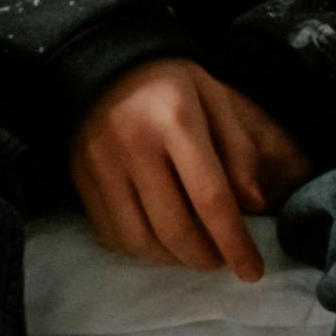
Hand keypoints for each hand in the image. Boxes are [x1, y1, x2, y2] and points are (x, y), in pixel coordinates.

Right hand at [71, 56, 304, 275]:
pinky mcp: (81, 181)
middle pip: (174, 229)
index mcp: (175, 121)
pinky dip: (140, 250)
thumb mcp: (216, 98)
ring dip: (172, 259)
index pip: (210, 198)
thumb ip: (239, 149)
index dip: (235, 243)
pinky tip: (160, 241)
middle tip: (222, 260)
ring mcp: (100, 167)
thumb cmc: (171, 84)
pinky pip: (112, 235)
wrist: (103, 64)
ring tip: (193, 252)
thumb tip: (254, 205)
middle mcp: (133, 146)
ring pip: (140, 241)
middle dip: (205, 257)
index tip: (252, 272)